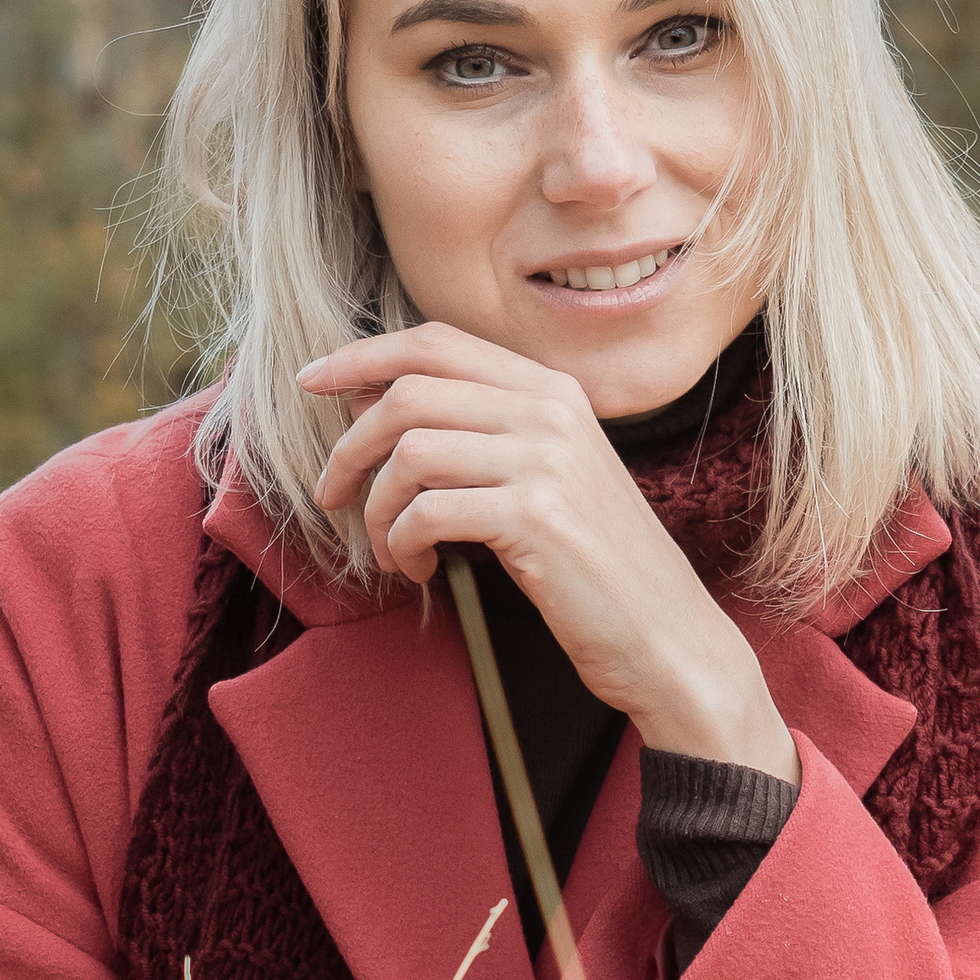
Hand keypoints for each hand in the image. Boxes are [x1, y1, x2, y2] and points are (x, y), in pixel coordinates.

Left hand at [300, 325, 800, 783]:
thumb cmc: (597, 570)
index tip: (313, 382)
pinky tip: (418, 570)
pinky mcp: (535, 516)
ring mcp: (545, 460)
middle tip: (334, 494)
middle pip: (409, 392)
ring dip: (375, 508)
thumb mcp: (548, 481)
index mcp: (552, 392)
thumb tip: (374, 405)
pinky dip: (401, 544)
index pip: (436, 342)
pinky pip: (426, 511)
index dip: (362, 355)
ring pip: (409, 451)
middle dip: (350, 445)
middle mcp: (550, 411)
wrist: (666, 637)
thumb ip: (482, 436)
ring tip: (388, 550)